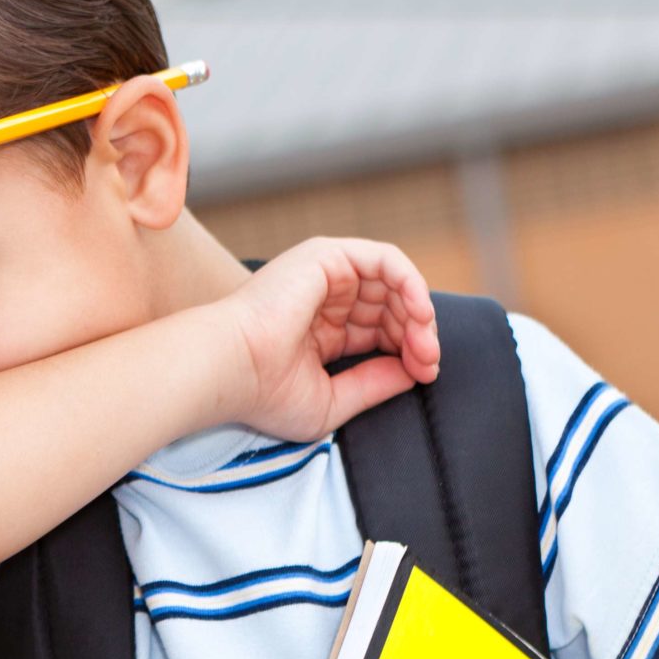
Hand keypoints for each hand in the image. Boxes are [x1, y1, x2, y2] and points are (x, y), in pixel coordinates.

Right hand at [214, 237, 439, 441]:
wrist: (230, 369)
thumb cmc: (264, 393)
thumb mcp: (332, 402)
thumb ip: (373, 385)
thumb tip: (413, 372)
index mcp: (320, 331)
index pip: (379, 331)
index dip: (408, 350)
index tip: (424, 376)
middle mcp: (323, 299)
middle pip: (391, 307)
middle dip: (417, 334)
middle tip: (428, 363)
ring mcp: (326, 275)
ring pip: (393, 283)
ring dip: (418, 312)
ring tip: (424, 343)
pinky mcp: (327, 257)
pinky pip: (386, 260)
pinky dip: (410, 282)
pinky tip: (419, 313)